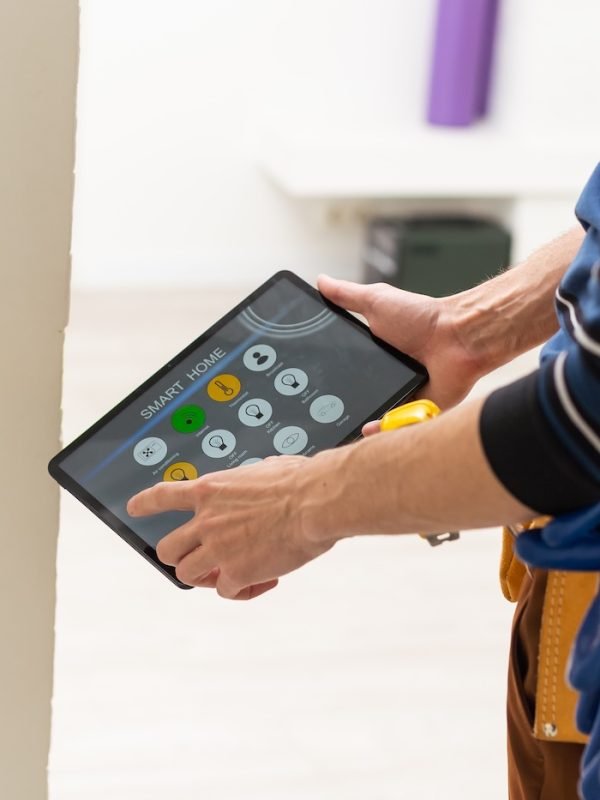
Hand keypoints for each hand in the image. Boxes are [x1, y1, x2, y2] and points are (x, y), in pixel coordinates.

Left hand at [127, 456, 335, 598]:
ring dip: (206, 577)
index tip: (135, 508)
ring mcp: (218, 548)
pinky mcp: (236, 572)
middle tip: (201, 559)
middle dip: (179, 556)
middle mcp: (207, 520)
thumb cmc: (301, 481)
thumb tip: (264, 478)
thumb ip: (252, 480)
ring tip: (232, 574)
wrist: (315, 502)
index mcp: (212, 490)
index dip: (145, 504)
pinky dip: (242, 590)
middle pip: (168, 548)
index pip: (164, 496)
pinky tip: (264, 581)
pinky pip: (226, 591)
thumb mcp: (266, 469)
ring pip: (187, 574)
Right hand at [318, 275, 483, 415]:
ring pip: (373, 414)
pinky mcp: (418, 411)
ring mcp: (402, 394)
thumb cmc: (422, 318)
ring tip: (341, 425)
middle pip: (356, 395)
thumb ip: (347, 296)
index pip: (345, 369)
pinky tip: (368, 428)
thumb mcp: (376, 301)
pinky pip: (396, 426)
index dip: (327, 376)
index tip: (306, 382)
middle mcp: (387, 376)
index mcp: (375, 354)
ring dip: (359, 420)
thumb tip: (320, 281)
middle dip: (338, 405)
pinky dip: (383, 428)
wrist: (458, 337)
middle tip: (319, 411)